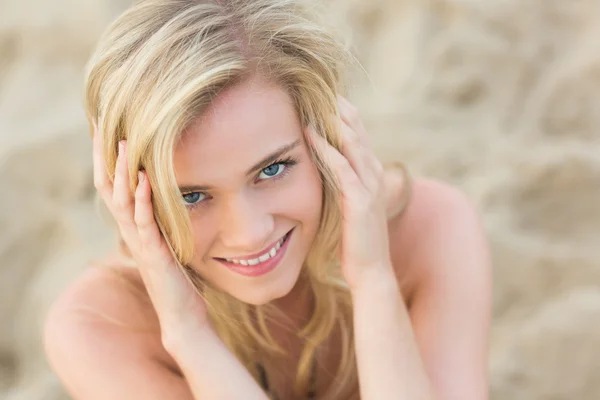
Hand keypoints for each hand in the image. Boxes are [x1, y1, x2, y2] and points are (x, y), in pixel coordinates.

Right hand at [92, 124, 208, 346]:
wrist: (182, 317)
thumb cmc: (178, 280)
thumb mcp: (167, 242)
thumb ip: (162, 221)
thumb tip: (166, 198)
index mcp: (135, 227)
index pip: (113, 187)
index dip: (106, 158)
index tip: (105, 127)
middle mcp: (132, 232)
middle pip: (108, 188)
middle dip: (104, 155)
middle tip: (101, 123)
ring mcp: (141, 243)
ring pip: (122, 202)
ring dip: (122, 170)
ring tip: (123, 140)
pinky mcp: (155, 255)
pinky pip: (146, 224)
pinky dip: (144, 200)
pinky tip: (145, 178)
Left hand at [309, 96, 394, 288]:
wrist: (371, 271)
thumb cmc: (356, 242)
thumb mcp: (350, 206)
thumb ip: (343, 186)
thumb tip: (327, 171)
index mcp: (370, 175)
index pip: (358, 135)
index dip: (344, 113)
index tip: (325, 94)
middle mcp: (373, 175)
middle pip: (358, 131)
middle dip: (340, 108)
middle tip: (321, 85)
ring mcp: (369, 187)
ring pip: (352, 143)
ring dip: (334, 120)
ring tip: (316, 99)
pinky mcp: (360, 202)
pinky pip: (342, 168)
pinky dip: (326, 149)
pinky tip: (310, 134)